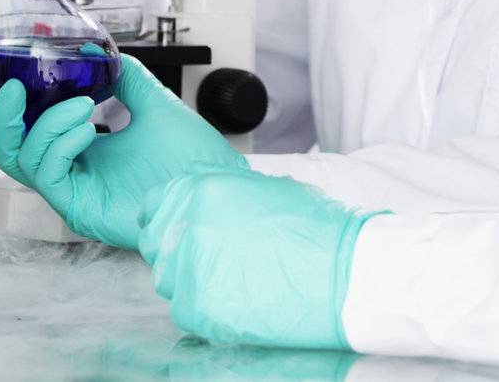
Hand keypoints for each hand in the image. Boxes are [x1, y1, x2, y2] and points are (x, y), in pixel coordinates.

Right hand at [0, 55, 246, 248]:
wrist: (214, 189)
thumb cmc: (193, 161)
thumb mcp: (153, 103)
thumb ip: (125, 77)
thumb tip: (103, 52)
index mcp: (82, 153)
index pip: (26, 134)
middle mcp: (72, 174)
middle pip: (9, 150)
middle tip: (7, 89)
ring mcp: (73, 193)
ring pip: (23, 159)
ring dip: (45, 122)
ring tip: (82, 106)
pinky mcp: (79, 208)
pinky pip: (47, 173)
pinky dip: (59, 142)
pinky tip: (84, 126)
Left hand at [137, 169, 378, 349]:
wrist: (343, 273)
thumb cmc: (314, 230)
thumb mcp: (264, 187)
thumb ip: (221, 189)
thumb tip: (200, 195)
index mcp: (201, 190)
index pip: (155, 203)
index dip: (167, 217)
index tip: (179, 228)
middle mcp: (187, 225)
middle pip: (156, 242)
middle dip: (176, 249)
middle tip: (210, 259)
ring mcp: (189, 269)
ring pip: (167, 278)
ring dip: (190, 280)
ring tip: (231, 280)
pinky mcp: (198, 308)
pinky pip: (183, 310)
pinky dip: (203, 309)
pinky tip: (236, 300)